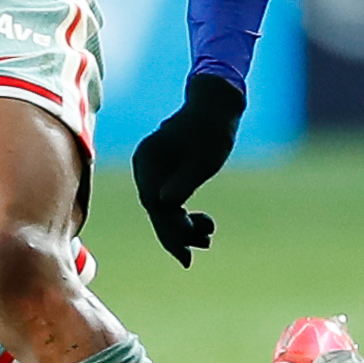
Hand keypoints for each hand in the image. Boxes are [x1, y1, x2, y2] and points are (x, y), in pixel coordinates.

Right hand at [132, 72, 245, 264]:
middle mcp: (146, 166)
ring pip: (163, 209)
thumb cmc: (212, 129)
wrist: (217, 106)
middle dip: (174, 233)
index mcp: (148, 159)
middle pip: (154, 209)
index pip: (152, 201)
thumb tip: (165, 204)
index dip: (168, 227)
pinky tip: (203, 227)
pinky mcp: (165, 175)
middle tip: (192, 255)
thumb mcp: (204, 157)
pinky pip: (170, 202)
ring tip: (208, 237)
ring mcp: (154, 171)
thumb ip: (184, 180)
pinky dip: (184, 216)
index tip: (187, 245)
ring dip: (182, 227)